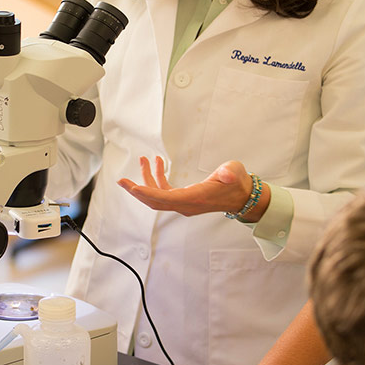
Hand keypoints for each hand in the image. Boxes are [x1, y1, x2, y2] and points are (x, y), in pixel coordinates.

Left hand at [118, 156, 263, 218]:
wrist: (242, 196)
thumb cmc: (237, 184)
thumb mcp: (234, 173)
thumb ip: (229, 173)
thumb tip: (226, 175)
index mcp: (194, 198)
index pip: (165, 198)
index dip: (147, 192)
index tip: (132, 187)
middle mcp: (186, 204)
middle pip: (154, 201)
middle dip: (137, 191)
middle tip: (122, 181)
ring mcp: (184, 202)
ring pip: (158, 195)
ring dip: (147, 179)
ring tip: (144, 160)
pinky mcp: (185, 198)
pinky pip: (165, 191)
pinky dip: (158, 178)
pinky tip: (158, 164)